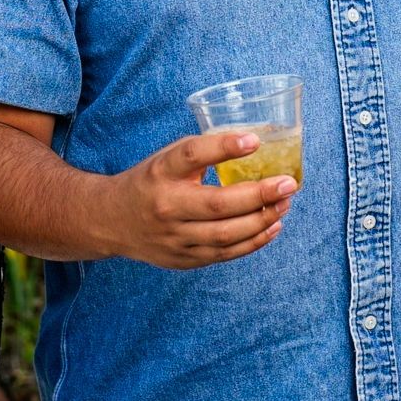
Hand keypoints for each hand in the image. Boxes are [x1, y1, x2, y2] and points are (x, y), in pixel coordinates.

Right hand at [94, 131, 296, 268]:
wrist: (112, 220)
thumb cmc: (152, 181)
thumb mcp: (168, 158)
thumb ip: (204, 151)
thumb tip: (257, 143)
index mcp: (161, 172)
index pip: (192, 155)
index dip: (224, 147)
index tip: (254, 141)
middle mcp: (166, 206)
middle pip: (218, 204)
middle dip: (259, 194)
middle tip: (288, 183)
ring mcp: (174, 237)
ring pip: (226, 235)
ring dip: (262, 220)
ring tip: (285, 204)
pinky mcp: (183, 259)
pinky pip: (225, 254)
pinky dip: (254, 241)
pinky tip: (272, 225)